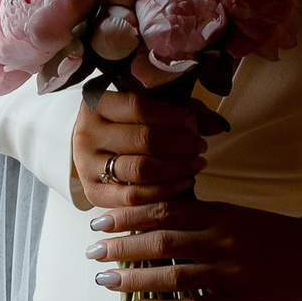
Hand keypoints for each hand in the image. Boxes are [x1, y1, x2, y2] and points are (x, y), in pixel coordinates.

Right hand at [72, 87, 227, 211]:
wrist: (90, 150)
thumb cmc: (123, 125)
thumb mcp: (143, 108)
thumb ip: (178, 111)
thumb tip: (215, 124)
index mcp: (96, 104)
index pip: (140, 107)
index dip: (173, 117)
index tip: (193, 124)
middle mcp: (86, 133)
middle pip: (143, 140)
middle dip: (180, 144)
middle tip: (200, 146)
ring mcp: (87, 165)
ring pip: (141, 170)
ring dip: (177, 168)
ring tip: (196, 164)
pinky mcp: (93, 193)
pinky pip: (135, 197)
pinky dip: (165, 191)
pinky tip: (184, 182)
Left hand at [85, 197, 301, 300]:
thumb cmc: (271, 234)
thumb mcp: (236, 214)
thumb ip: (199, 217)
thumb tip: (151, 221)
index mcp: (220, 214)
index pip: (164, 209)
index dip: (128, 216)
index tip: (99, 220)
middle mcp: (220, 241)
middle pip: (159, 242)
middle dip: (120, 246)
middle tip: (91, 251)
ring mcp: (228, 273)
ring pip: (170, 276)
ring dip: (131, 279)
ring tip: (103, 280)